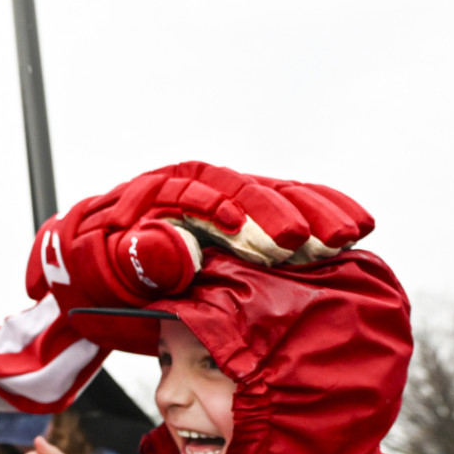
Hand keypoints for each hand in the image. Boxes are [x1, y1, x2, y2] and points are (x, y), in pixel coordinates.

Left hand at [27, 162, 374, 314]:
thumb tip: (172, 247)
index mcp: (162, 190)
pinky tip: (355, 227)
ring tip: (351, 233)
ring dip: (316, 213)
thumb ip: (137, 255)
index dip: (241, 216)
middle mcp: (201, 185)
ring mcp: (228, 197)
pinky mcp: (250, 216)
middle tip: (324, 240)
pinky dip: (322, 212)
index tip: (272, 242)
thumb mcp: (104, 264)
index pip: (204, 195)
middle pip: (249, 190)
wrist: (98, 268)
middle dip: (289, 215)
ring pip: (278, 195)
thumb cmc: (98, 265)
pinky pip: (292, 206)